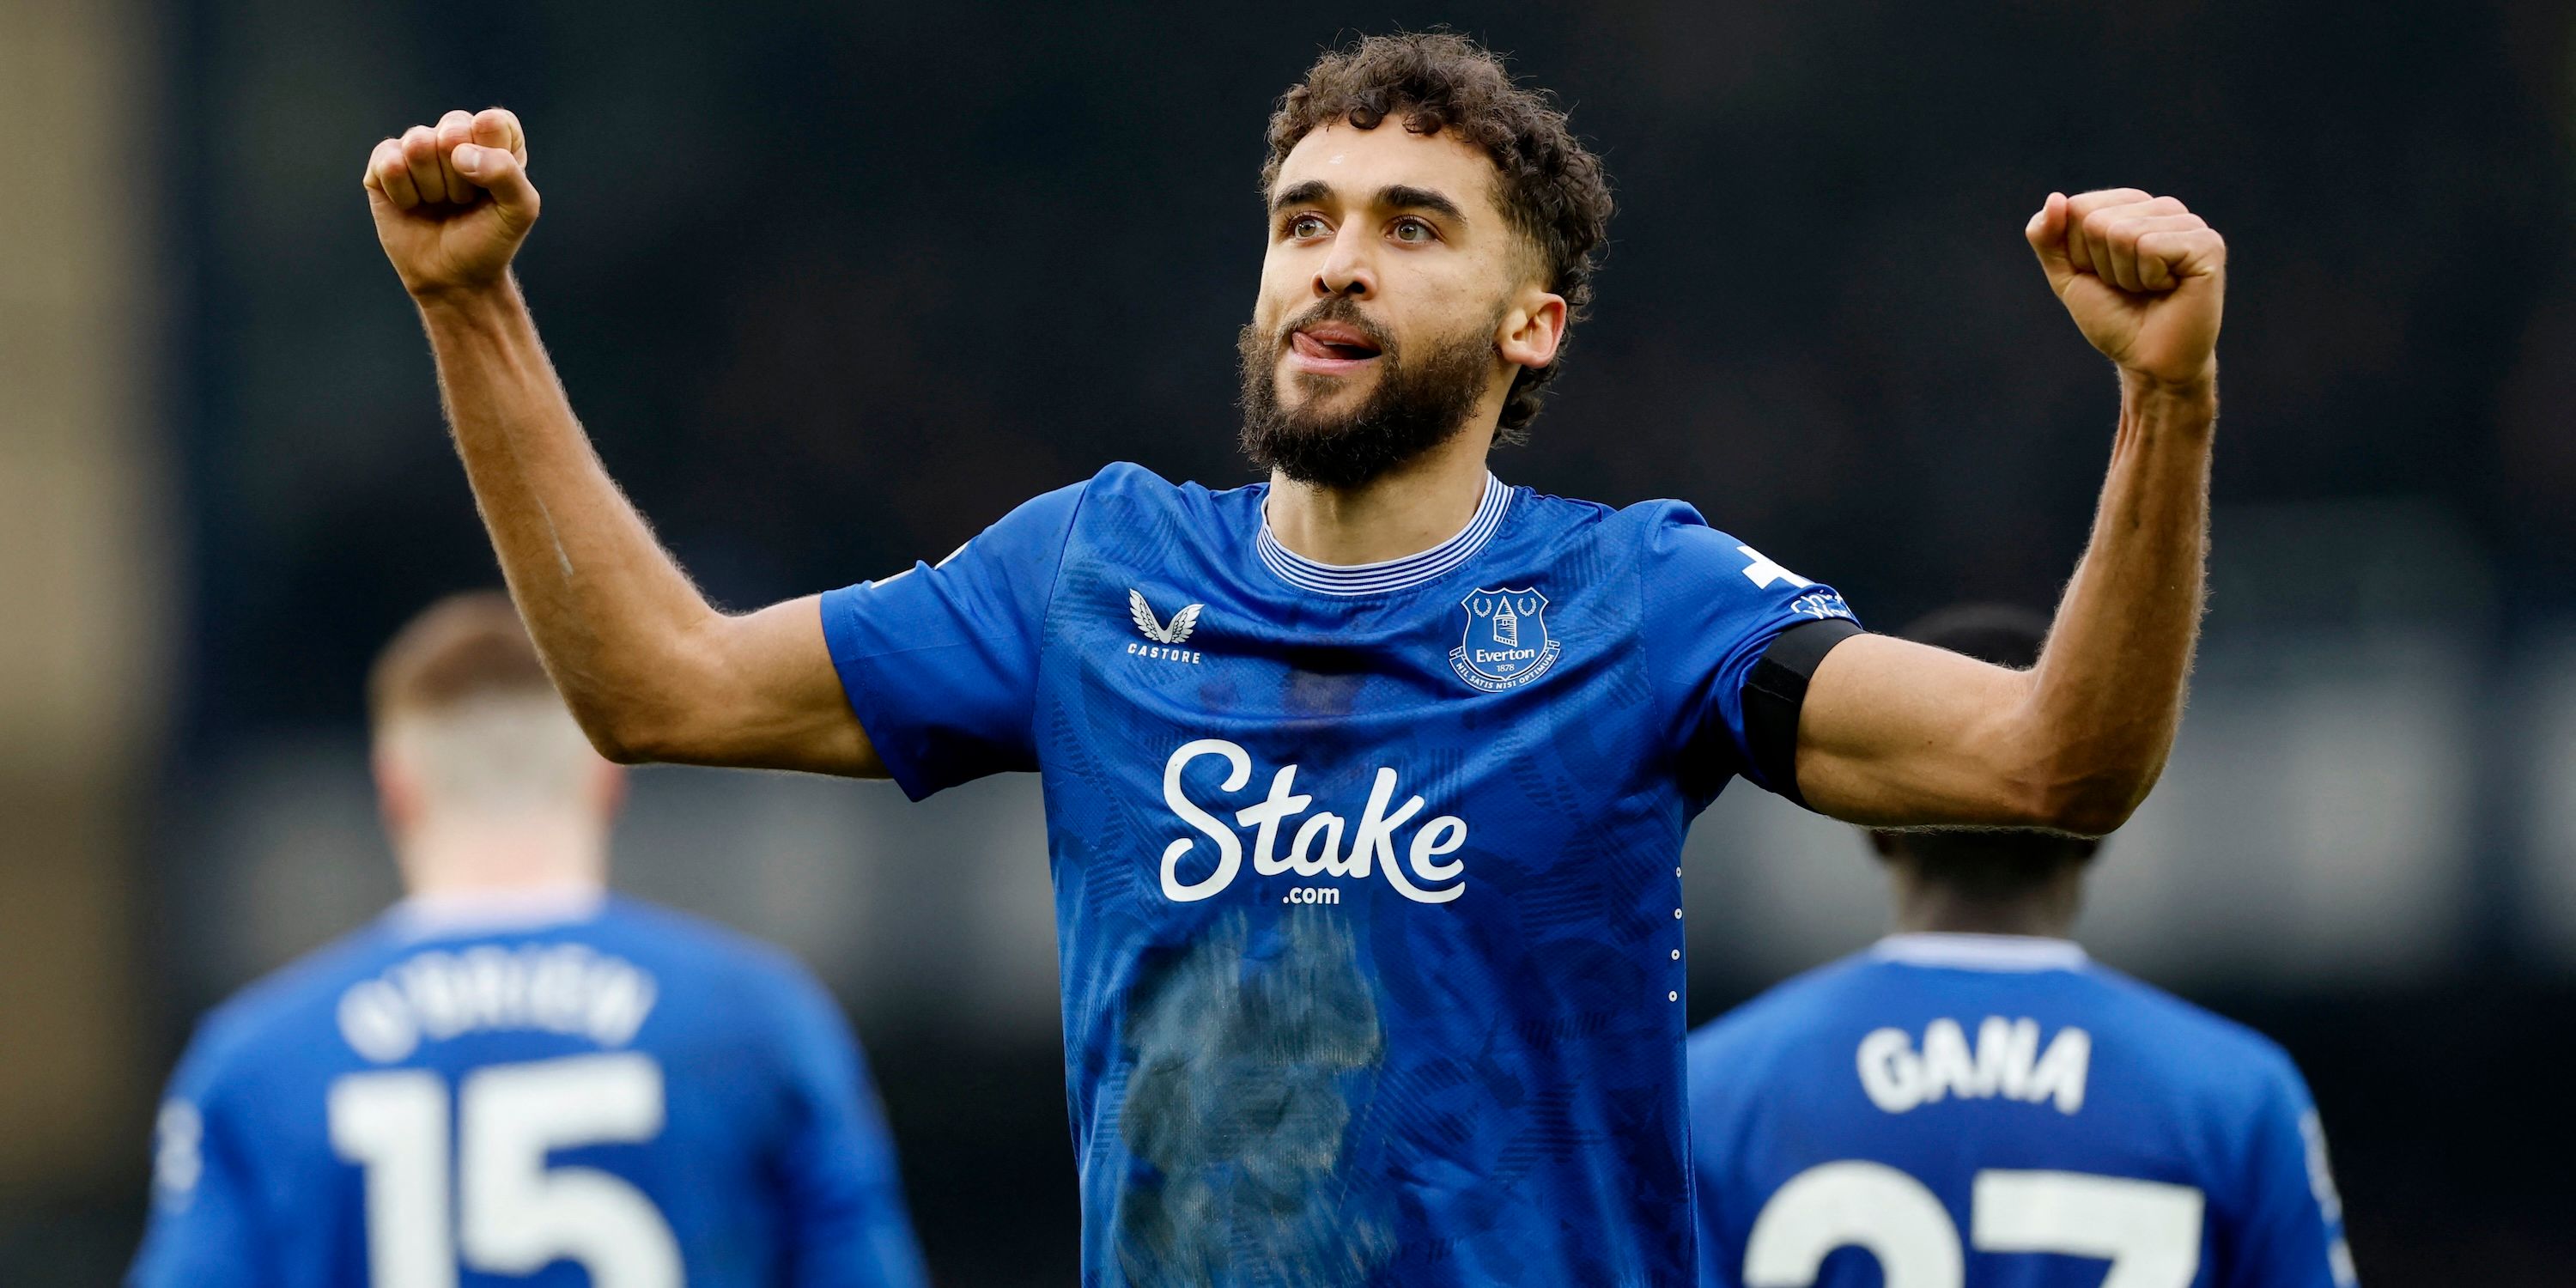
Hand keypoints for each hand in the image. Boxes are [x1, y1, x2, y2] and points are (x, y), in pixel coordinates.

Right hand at [363, 107, 537, 299]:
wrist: (454, 277)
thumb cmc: (489, 240)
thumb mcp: (520, 211)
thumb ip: (507, 173)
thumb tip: (459, 152)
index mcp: (493, 139)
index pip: (492, 122)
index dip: (491, 156)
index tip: (493, 188)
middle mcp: (453, 136)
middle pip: (452, 129)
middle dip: (461, 178)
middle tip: (464, 201)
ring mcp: (416, 148)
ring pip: (418, 144)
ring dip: (433, 187)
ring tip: (440, 203)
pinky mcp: (383, 165)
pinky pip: (389, 162)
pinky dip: (404, 193)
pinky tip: (413, 206)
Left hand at [2025, 189, 2224, 388]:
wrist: (2148, 361)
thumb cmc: (2114, 318)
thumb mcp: (2068, 276)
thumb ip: (2047, 238)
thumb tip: (2055, 199)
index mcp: (2133, 207)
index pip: (2078, 207)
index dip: (2079, 253)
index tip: (2104, 277)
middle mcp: (2163, 208)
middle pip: (2097, 220)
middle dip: (2100, 265)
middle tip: (2129, 288)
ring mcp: (2189, 223)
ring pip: (2122, 232)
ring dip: (2125, 275)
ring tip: (2149, 290)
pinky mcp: (2207, 244)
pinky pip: (2150, 246)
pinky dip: (2147, 278)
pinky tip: (2168, 289)